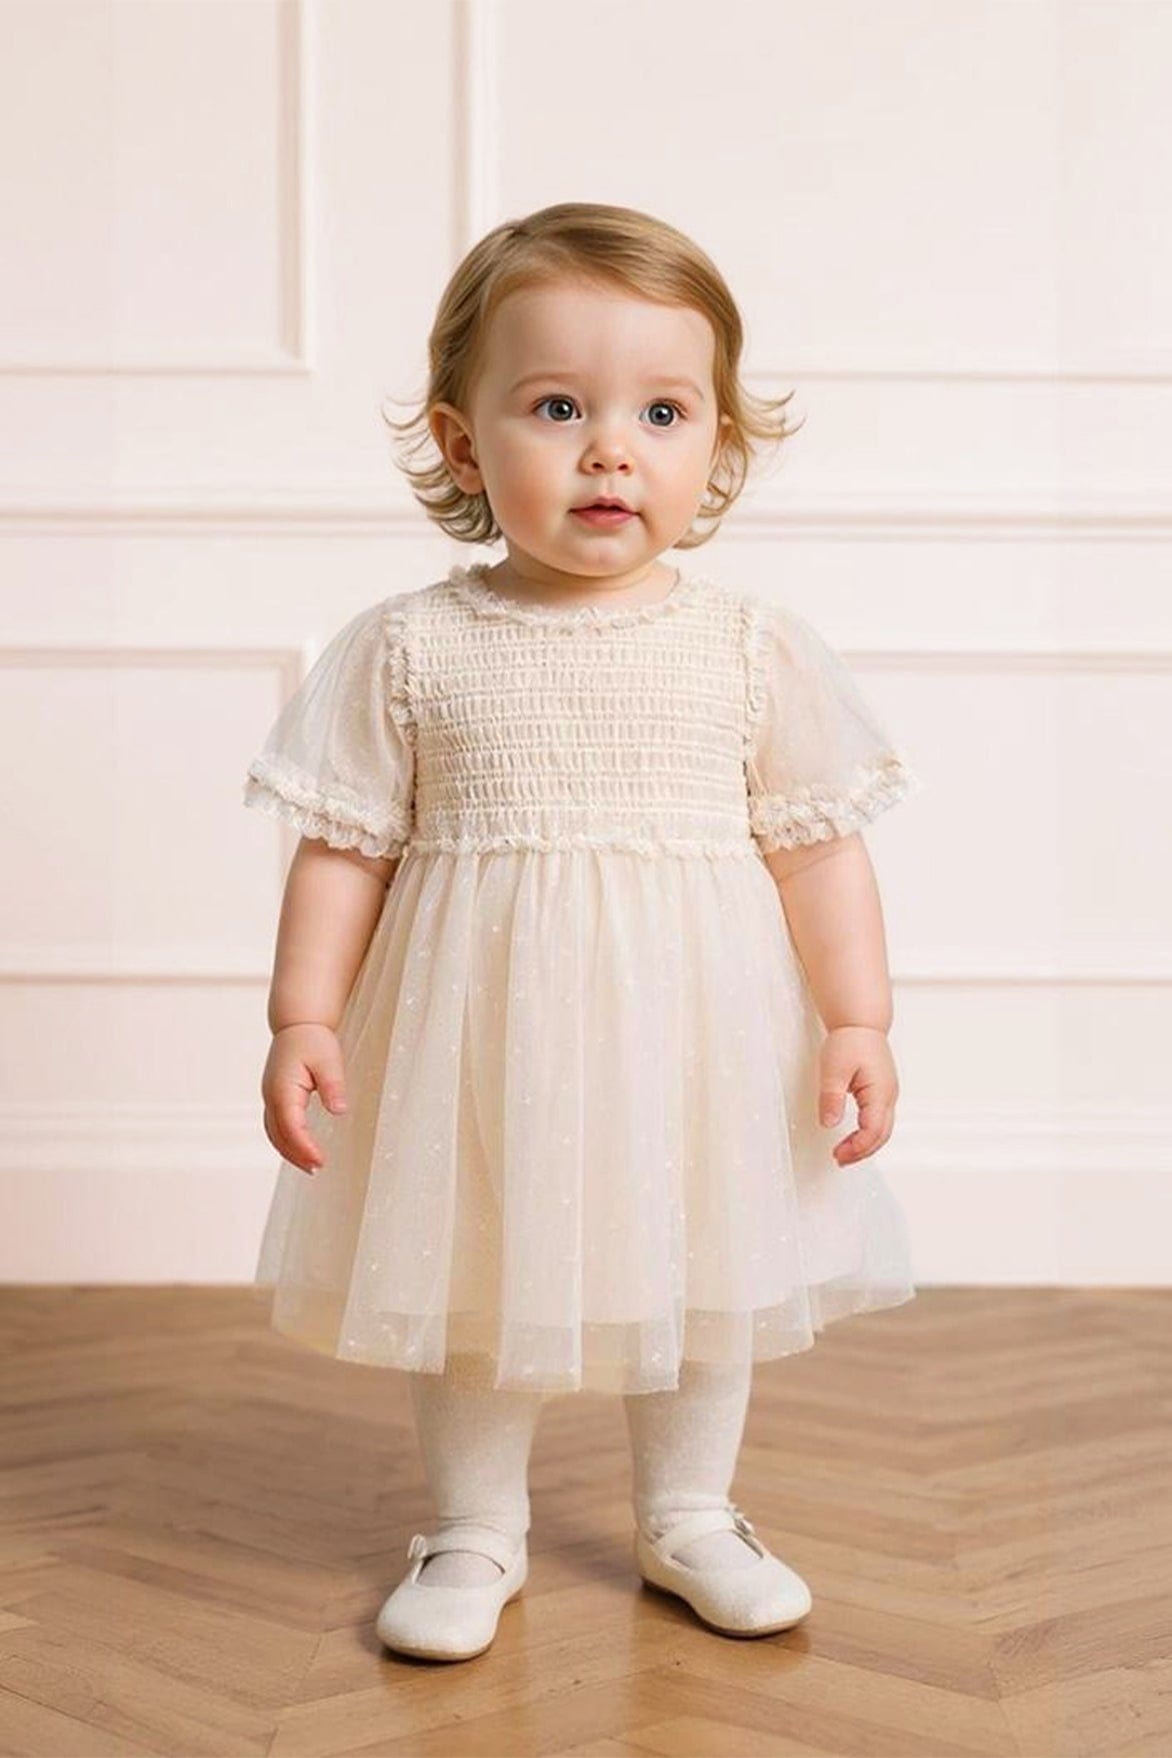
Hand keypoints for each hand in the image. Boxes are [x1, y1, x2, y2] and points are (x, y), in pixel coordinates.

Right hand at [261, 1022, 347, 1175]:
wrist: (296, 1023)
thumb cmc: (312, 1039)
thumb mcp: (329, 1060)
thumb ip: (333, 1086)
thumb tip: (339, 1110)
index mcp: (282, 1089)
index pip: (292, 1127)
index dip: (305, 1147)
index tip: (320, 1161)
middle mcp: (271, 1096)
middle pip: (279, 1135)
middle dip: (296, 1155)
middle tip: (317, 1170)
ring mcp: (269, 1096)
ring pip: (273, 1133)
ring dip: (289, 1151)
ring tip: (309, 1166)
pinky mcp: (273, 1096)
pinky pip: (274, 1125)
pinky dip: (284, 1140)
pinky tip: (299, 1148)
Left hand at [817, 1025, 898, 1165]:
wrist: (860, 1023)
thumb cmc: (848, 1041)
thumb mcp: (833, 1070)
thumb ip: (831, 1098)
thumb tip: (829, 1124)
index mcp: (880, 1092)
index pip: (873, 1130)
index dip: (856, 1147)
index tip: (838, 1155)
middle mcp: (889, 1096)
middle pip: (881, 1135)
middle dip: (861, 1152)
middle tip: (839, 1160)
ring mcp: (888, 1095)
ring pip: (882, 1130)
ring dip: (865, 1145)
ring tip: (843, 1153)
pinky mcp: (883, 1092)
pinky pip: (879, 1120)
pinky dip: (868, 1134)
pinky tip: (853, 1137)